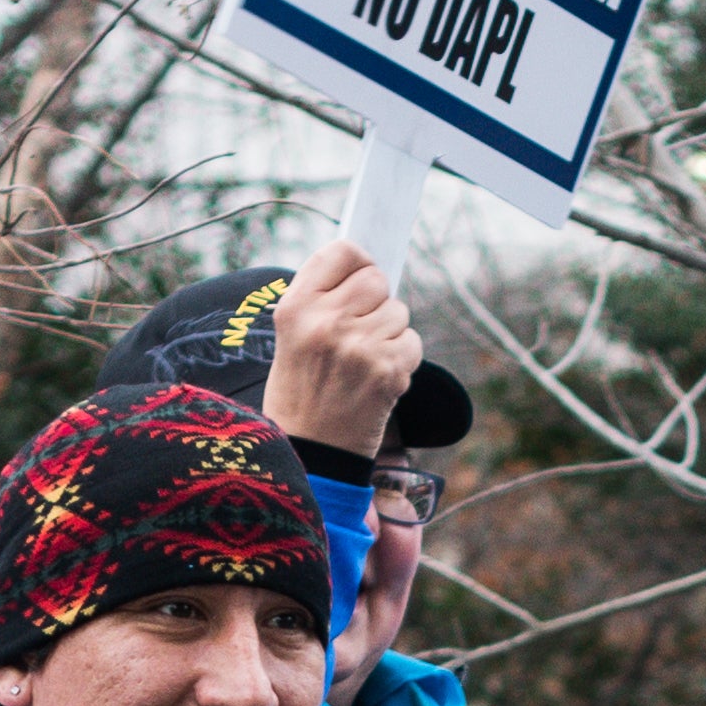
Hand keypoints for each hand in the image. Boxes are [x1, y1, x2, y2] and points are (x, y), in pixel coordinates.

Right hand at [259, 237, 422, 459]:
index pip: (342, 252)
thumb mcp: (292, 336)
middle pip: (376, 279)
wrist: (309, 453)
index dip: (359, 261)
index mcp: (296, 305)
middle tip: (362, 330)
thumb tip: (368, 268)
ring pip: (398, 312)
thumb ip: (323, 299)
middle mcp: (326, 320)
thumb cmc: (301, 391)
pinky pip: (412, 342)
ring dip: (390, 333)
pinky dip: (403, 358)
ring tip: (364, 361)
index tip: (361, 275)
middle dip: (377, 300)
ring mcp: (358, 345)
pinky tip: (378, 378)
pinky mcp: (386, 370)